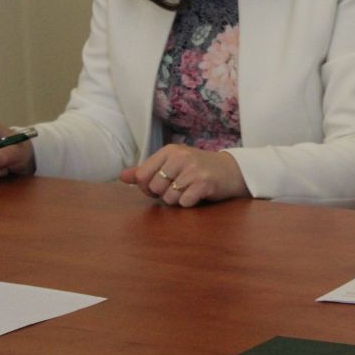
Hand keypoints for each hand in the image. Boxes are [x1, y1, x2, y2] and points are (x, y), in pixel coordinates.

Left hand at [119, 145, 249, 206]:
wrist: (232, 171)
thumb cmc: (198, 169)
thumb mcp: (172, 165)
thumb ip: (146, 170)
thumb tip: (122, 176)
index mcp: (169, 150)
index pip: (142, 175)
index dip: (148, 186)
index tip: (163, 184)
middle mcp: (180, 157)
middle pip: (154, 188)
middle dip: (165, 194)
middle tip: (180, 187)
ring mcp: (193, 169)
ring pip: (169, 198)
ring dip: (178, 200)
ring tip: (190, 190)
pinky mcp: (204, 182)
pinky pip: (184, 202)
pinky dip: (190, 203)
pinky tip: (198, 194)